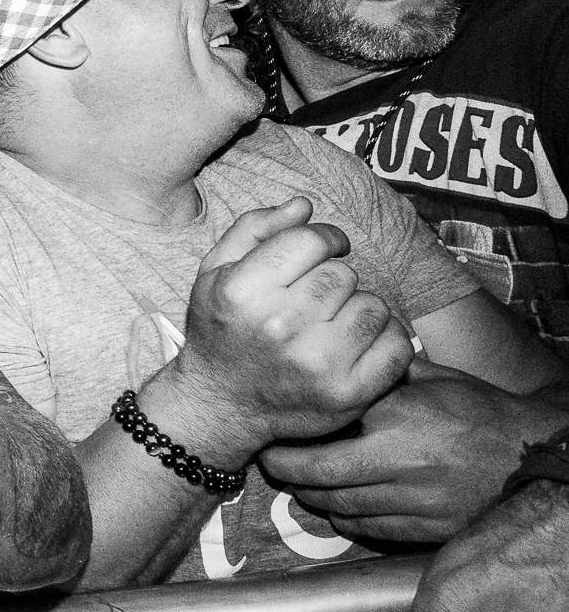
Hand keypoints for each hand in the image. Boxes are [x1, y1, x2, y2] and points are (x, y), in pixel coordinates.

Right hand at [169, 197, 411, 455]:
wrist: (220, 405)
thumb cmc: (222, 331)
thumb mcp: (215, 273)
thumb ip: (253, 230)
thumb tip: (304, 206)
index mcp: (244, 293)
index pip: (313, 240)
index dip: (324, 239)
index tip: (321, 251)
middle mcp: (280, 327)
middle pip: (344, 273)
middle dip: (334, 279)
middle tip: (314, 301)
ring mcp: (317, 364)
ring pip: (373, 305)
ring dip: (358, 309)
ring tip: (332, 325)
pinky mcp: (349, 394)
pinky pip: (396, 344)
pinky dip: (386, 340)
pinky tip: (357, 345)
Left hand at [261, 359, 548, 540]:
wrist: (531, 456)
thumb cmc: (479, 410)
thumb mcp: (432, 378)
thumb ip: (384, 373)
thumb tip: (338, 358)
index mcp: (398, 417)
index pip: (326, 428)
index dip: (292, 434)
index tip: (273, 428)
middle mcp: (400, 461)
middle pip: (317, 475)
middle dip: (283, 470)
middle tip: (268, 461)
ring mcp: (412, 500)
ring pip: (336, 506)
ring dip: (309, 496)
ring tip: (297, 482)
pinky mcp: (424, 528)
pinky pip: (365, 528)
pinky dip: (342, 517)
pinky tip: (335, 504)